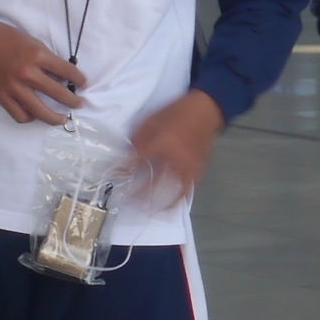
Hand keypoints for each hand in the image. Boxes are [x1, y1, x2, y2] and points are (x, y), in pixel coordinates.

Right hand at [0, 15, 82, 125]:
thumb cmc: (6, 37)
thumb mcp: (32, 41)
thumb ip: (46, 59)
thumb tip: (61, 77)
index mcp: (37, 55)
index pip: (67, 72)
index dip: (79, 79)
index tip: (84, 84)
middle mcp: (27, 73)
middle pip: (59, 94)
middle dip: (74, 101)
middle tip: (78, 103)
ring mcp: (14, 88)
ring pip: (41, 112)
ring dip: (55, 118)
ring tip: (62, 118)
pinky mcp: (1, 97)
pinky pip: (20, 115)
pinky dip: (30, 117)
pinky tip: (35, 114)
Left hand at [127, 90, 224, 204]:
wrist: (206, 110)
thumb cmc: (175, 113)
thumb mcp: (151, 121)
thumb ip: (137, 140)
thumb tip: (124, 156)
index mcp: (162, 142)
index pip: (138, 162)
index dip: (124, 171)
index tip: (113, 177)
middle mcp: (176, 158)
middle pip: (154, 181)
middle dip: (138, 193)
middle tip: (126, 199)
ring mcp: (189, 166)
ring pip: (171, 191)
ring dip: (157, 202)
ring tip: (145, 209)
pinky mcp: (198, 171)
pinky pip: (186, 191)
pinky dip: (176, 201)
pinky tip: (168, 208)